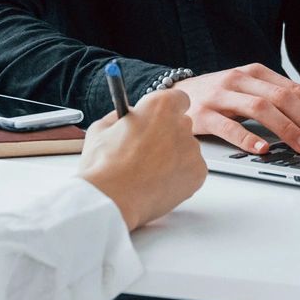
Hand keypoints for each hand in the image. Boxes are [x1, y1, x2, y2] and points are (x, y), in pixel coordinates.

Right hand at [77, 89, 205, 230]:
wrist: (111, 200)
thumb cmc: (104, 166)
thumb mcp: (101, 129)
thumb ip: (120, 117)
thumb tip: (127, 116)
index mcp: (160, 106)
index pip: (178, 99)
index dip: (166, 110)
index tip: (157, 118)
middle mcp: (181, 124)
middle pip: (181, 124)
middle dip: (167, 134)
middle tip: (146, 150)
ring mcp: (192, 150)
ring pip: (186, 149)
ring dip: (173, 156)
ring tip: (148, 172)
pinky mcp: (198, 174)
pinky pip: (191, 170)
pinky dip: (179, 175)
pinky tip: (157, 182)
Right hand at [175, 63, 299, 155]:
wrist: (173, 94)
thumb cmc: (217, 97)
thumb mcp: (247, 90)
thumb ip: (274, 99)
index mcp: (256, 72)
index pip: (296, 91)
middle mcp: (240, 79)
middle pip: (283, 98)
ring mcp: (220, 95)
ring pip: (260, 109)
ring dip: (287, 129)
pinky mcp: (202, 114)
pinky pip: (228, 127)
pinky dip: (247, 138)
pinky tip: (262, 150)